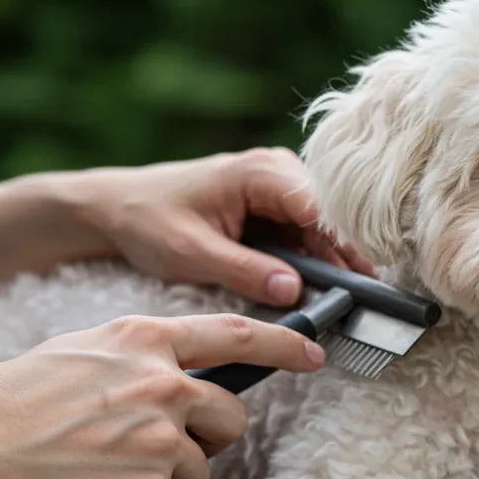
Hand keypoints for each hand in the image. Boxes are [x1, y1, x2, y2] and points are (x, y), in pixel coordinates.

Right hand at [0, 312, 325, 478]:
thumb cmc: (12, 401)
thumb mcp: (82, 351)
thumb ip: (139, 358)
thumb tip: (178, 375)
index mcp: (143, 341)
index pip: (236, 334)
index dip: (284, 342)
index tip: (312, 351)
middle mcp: (163, 384)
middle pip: (230, 417)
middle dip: (206, 435)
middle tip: (156, 443)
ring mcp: (160, 438)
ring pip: (199, 467)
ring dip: (164, 475)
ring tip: (106, 466)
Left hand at [63, 148, 375, 306]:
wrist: (117, 208)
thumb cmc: (148, 220)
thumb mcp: (193, 253)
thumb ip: (244, 271)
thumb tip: (294, 290)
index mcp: (261, 172)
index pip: (321, 210)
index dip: (344, 249)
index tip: (359, 287)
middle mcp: (278, 171)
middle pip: (328, 220)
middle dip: (343, 261)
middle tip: (362, 306)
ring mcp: (278, 188)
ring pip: (320, 231)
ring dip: (330, 264)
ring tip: (350, 304)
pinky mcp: (273, 207)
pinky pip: (303, 236)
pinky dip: (312, 262)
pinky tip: (323, 290)